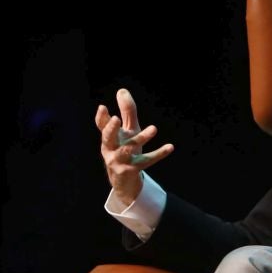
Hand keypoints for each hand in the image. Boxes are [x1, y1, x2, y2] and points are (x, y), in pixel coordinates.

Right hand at [95, 87, 173, 209]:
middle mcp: (111, 149)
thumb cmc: (125, 151)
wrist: (124, 182)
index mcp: (109, 138)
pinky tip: (170, 147)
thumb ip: (126, 112)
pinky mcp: (131, 170)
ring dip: (141, 138)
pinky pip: (146, 161)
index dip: (101, 117)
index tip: (103, 107)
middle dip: (111, 128)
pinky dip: (158, 154)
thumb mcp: (128, 131)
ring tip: (154, 128)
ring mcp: (120, 161)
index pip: (102, 126)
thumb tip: (122, 90)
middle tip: (116, 119)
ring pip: (128, 148)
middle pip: (108, 138)